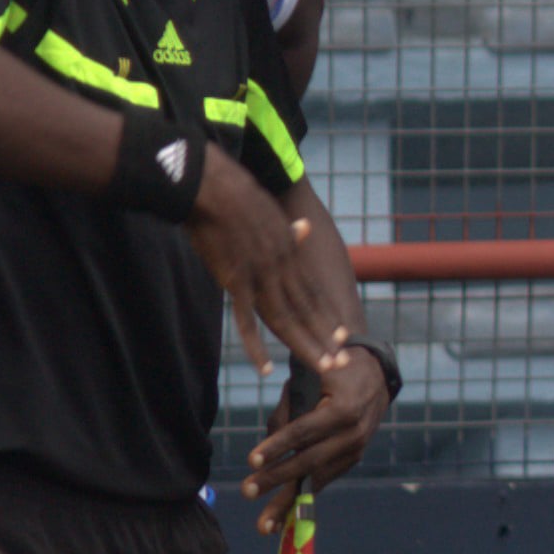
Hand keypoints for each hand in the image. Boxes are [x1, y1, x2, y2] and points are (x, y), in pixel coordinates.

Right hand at [183, 150, 346, 378]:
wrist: (210, 185)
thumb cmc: (235, 193)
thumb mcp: (272, 211)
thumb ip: (287, 229)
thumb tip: (305, 228)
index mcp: (289, 252)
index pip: (313, 292)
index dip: (327, 316)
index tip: (342, 336)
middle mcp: (281, 266)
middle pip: (306, 310)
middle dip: (325, 338)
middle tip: (343, 362)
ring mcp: (260, 275)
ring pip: (286, 320)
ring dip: (304, 346)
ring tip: (322, 368)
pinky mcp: (235, 281)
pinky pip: (247, 321)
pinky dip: (255, 346)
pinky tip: (265, 367)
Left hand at [247, 345, 390, 531]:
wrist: (376, 375)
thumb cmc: (333, 371)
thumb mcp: (310, 376)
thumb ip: (288, 408)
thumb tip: (267, 446)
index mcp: (343, 409)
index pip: (303, 431)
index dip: (277, 446)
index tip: (251, 460)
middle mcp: (353, 434)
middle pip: (309, 461)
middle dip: (276, 479)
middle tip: (247, 491)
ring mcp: (356, 450)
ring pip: (317, 479)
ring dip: (288, 502)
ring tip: (265, 524)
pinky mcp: (353, 459)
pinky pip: (324, 479)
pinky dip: (303, 495)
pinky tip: (282, 515)